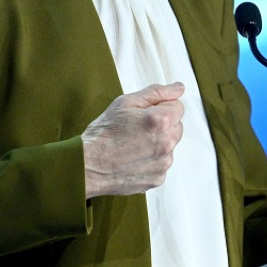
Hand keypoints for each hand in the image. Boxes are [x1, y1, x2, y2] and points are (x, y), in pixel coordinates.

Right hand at [81, 82, 184, 198]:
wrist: (88, 166)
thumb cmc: (103, 134)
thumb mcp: (125, 103)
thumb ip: (156, 92)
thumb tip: (178, 88)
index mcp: (160, 120)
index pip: (178, 106)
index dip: (161, 107)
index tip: (146, 113)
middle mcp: (166, 143)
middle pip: (176, 127)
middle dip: (163, 124)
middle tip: (138, 128)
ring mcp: (163, 163)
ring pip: (169, 146)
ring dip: (158, 143)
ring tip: (133, 144)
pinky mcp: (157, 178)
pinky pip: (161, 164)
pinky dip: (151, 161)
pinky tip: (133, 158)